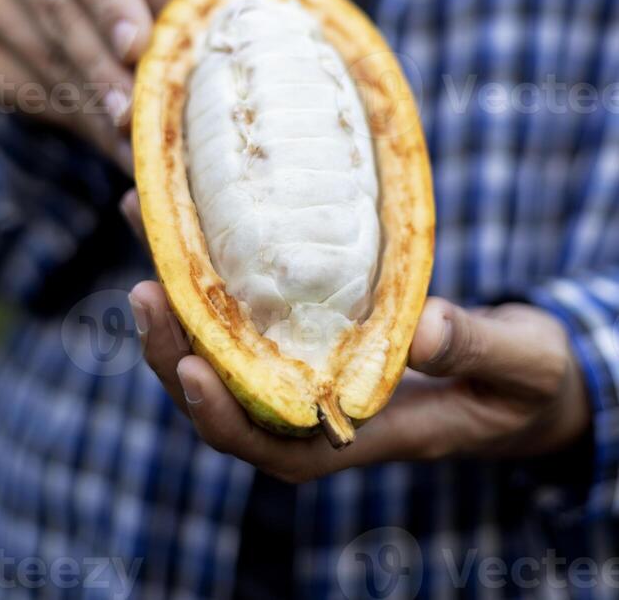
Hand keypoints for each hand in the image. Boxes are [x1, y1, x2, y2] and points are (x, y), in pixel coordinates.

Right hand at [0, 0, 197, 172]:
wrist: (105, 23)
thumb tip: (219, 23)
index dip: (111, 4)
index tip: (137, 50)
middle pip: (59, 12)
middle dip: (105, 70)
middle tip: (139, 116)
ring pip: (42, 58)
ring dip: (94, 106)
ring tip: (139, 141)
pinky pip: (22, 91)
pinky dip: (73, 122)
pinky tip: (112, 143)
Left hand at [122, 193, 590, 482]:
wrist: (521, 376)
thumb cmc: (525, 380)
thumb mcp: (519, 363)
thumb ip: (476, 348)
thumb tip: (421, 331)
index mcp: (369, 431)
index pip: (282, 447)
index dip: (229, 421)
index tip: (194, 371)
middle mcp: (325, 407)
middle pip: (231, 403)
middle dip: (177, 356)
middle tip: (144, 291)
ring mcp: (315, 371)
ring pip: (228, 357)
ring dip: (182, 308)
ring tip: (148, 237)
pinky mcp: (316, 334)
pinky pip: (250, 316)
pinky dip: (212, 277)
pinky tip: (189, 223)